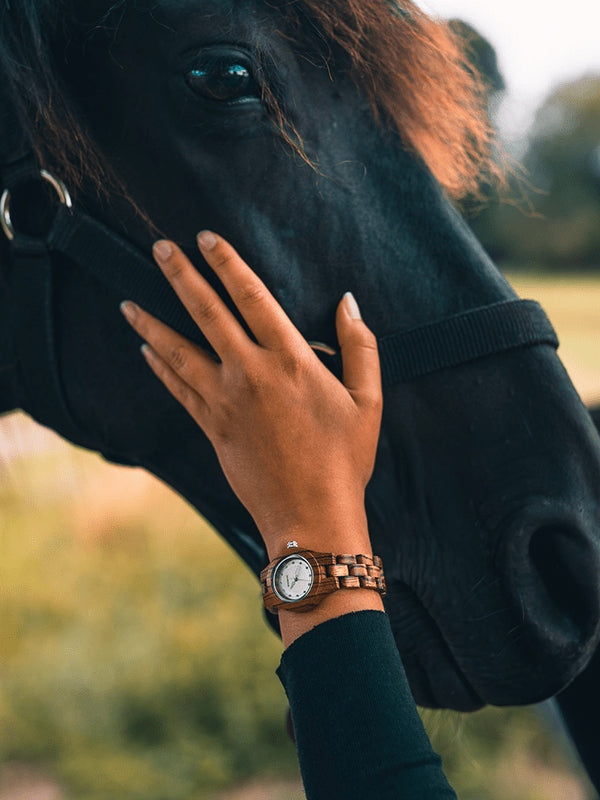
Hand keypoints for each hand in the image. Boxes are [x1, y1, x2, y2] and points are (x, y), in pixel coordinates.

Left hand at [120, 232, 381, 559]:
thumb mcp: (368, 400)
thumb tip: (349, 303)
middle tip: (158, 247)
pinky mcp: (212, 428)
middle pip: (206, 313)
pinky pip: (178, 389)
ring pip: (178, 351)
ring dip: (151, 324)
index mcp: (290, 360)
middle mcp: (250, 373)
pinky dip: (159, 368)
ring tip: (127, 303)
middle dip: (180, 275)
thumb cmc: (344, 459)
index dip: (228, 263)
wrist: (311, 515)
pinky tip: (145, 352)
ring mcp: (225, 401)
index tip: (206, 238)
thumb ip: (360, 346)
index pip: (252, 296)